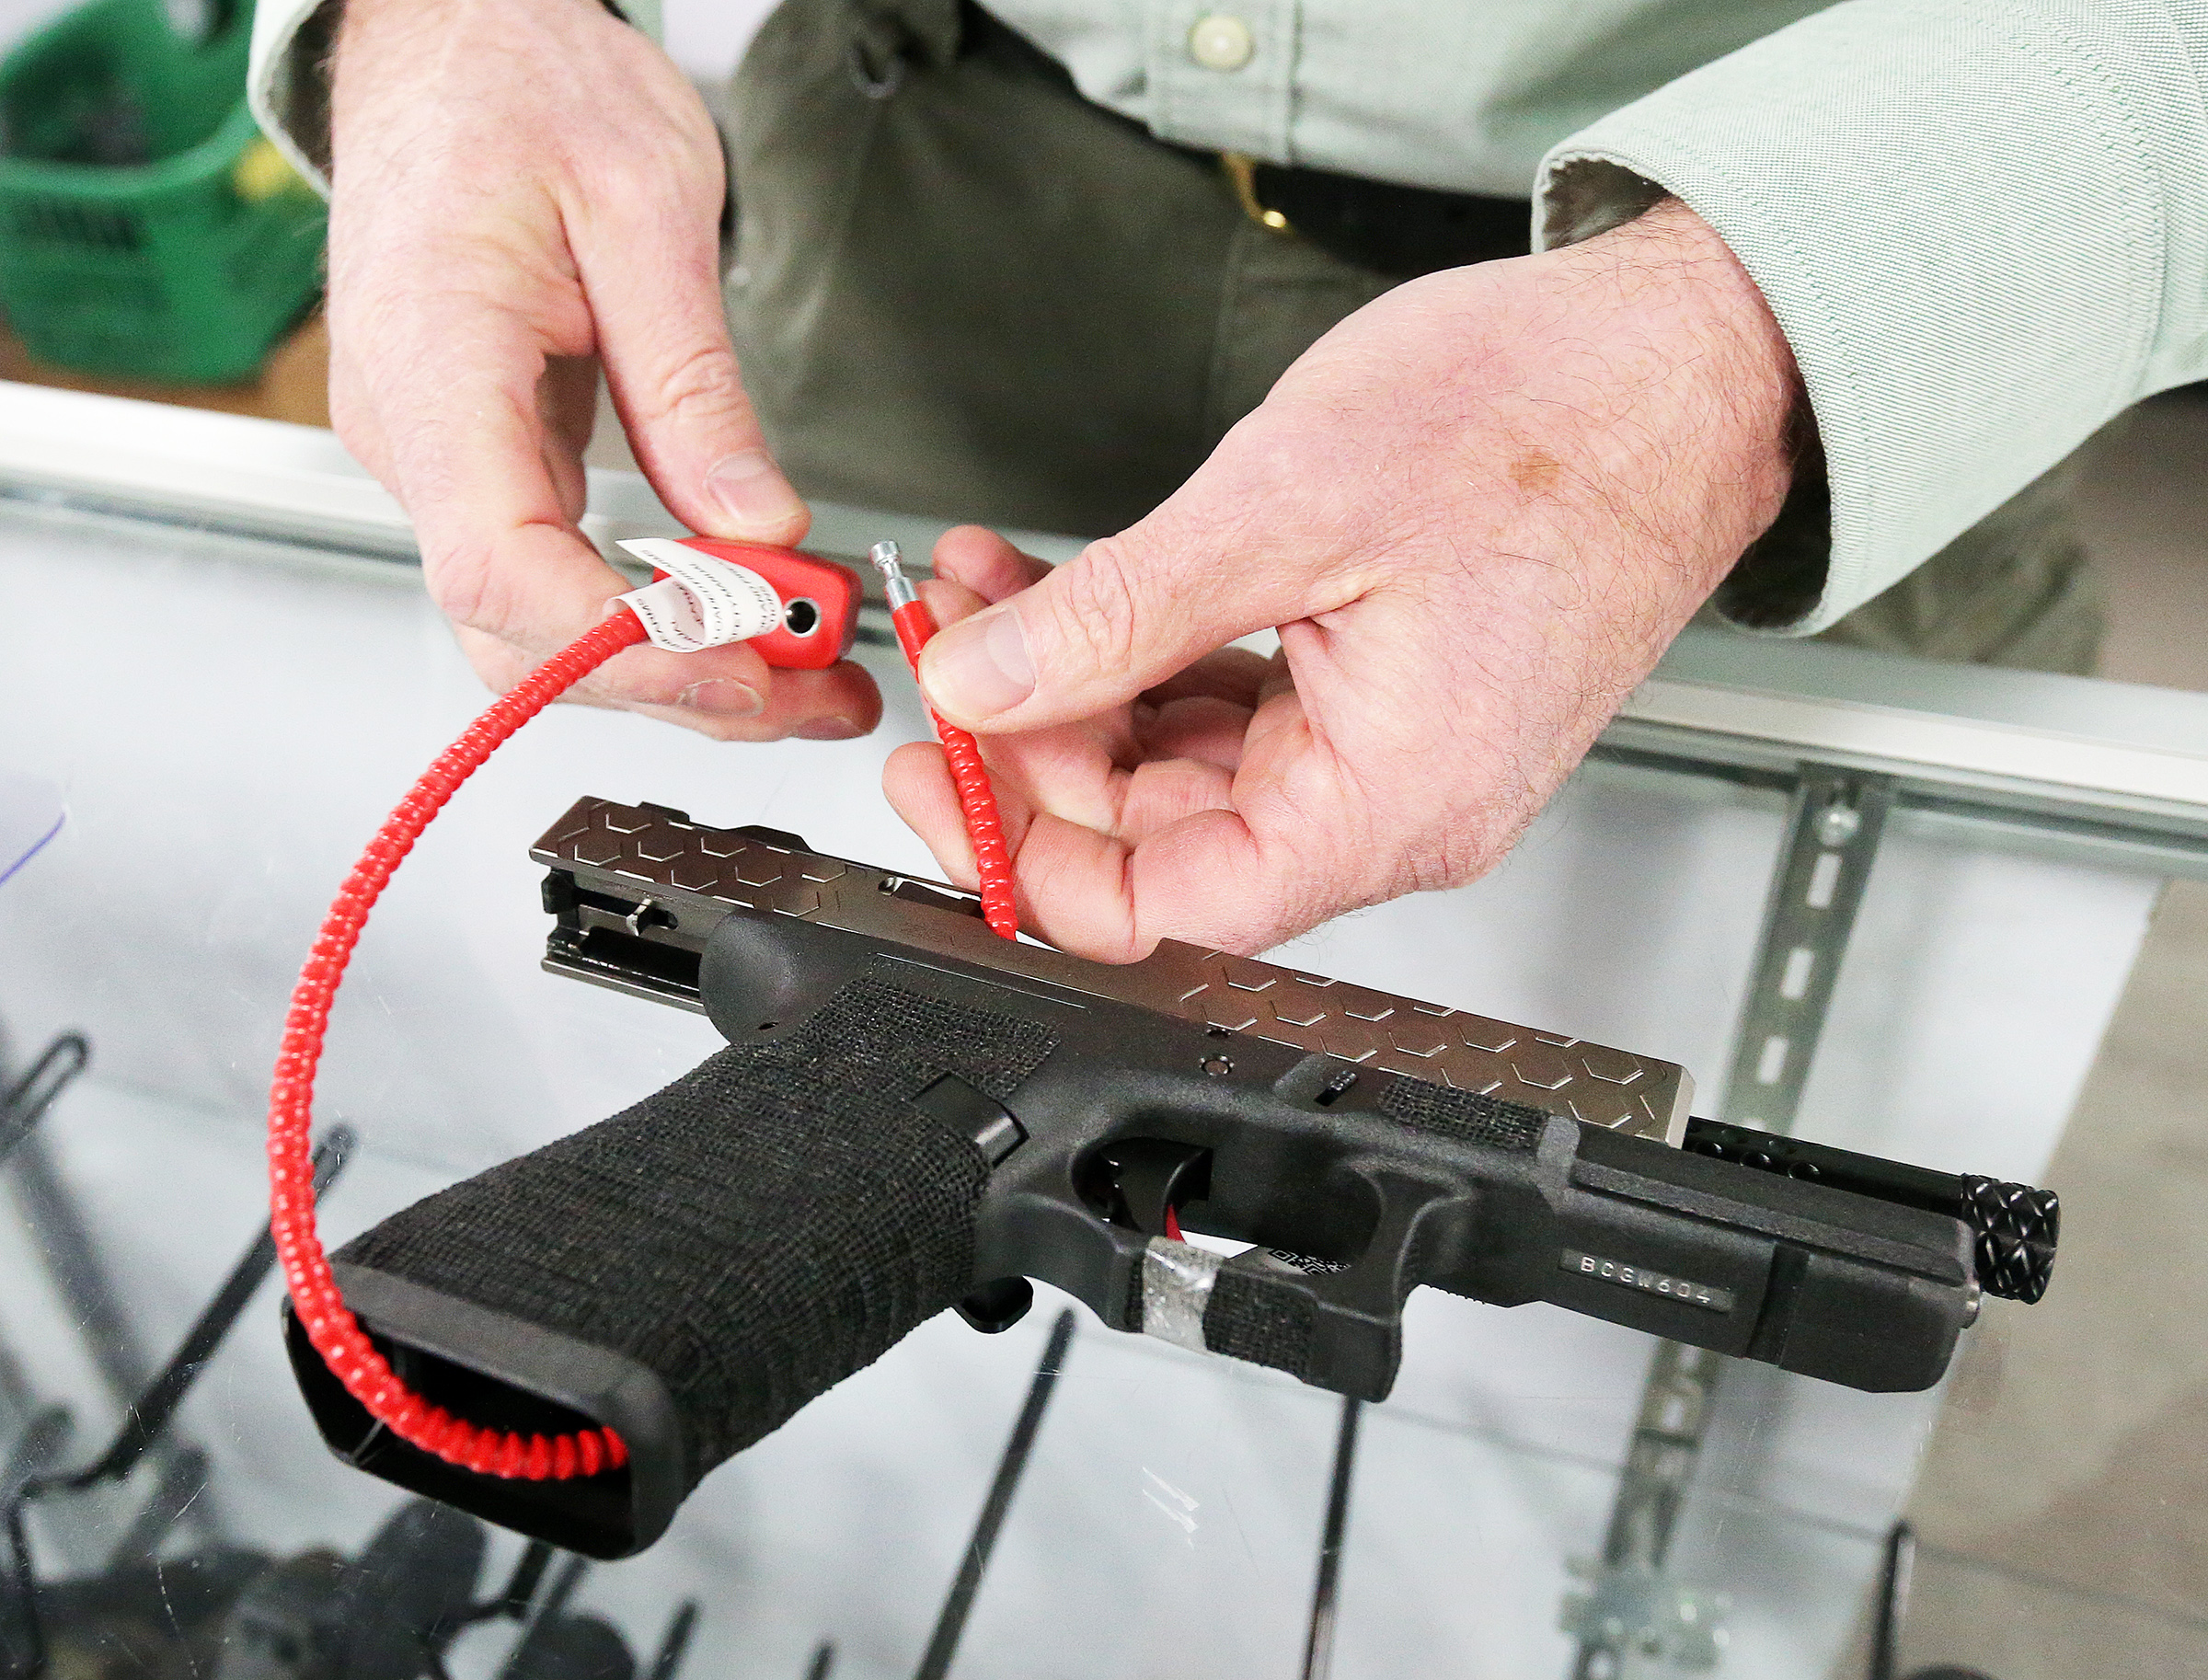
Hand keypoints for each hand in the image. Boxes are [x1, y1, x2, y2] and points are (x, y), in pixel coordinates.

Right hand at [326, 0, 877, 739]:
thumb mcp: (645, 208)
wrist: (454, 38)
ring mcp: (443, 454)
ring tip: (807, 674)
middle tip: (809, 688)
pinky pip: (562, 566)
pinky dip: (657, 609)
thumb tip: (753, 526)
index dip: (621, 644)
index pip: (500, 567)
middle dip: (672, 681)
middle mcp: (414, 430)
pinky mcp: (484, 456)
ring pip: (543, 618)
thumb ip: (694, 385)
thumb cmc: (523, 86)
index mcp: (433, 363)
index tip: (736, 665)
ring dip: (676, 662)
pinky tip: (745, 618)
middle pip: (521, 628)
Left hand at [885, 200, 1798, 958]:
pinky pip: (1231, 707)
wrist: (1688, 357)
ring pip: (1182, 766)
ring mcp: (1389, 749)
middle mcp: (1392, 804)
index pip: (1162, 907)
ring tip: (995, 588)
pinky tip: (1078, 580)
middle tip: (954, 642)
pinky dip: (1145, 648)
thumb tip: (982, 688)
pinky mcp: (1383, 690)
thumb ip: (1116, 617)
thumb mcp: (1288, 508)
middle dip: (1034, 739)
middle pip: (1156, 835)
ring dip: (1077, 680)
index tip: (939, 775)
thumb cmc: (1552, 419)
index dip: (1026, 854)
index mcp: (1387, 805)